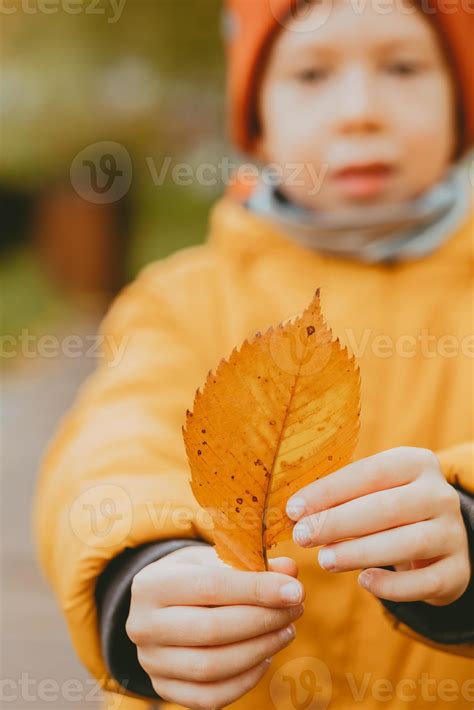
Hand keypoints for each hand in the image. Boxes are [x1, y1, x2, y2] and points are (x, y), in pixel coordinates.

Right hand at [126, 545, 303, 709]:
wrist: (158, 605)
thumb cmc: (193, 575)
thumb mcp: (215, 559)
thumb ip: (251, 564)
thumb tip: (291, 574)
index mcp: (152, 584)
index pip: (210, 586)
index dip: (256, 590)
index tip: (295, 591)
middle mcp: (143, 624)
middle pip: (212, 630)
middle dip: (263, 620)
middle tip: (297, 609)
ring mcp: (150, 661)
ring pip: (212, 667)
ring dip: (260, 649)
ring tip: (286, 630)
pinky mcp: (162, 688)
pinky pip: (210, 696)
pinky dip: (245, 679)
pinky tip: (265, 656)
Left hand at [286, 447, 470, 606]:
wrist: (436, 539)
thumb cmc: (387, 509)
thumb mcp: (369, 491)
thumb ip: (338, 496)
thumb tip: (292, 512)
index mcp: (416, 462)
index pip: (369, 473)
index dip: (328, 492)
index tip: (292, 509)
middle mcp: (440, 494)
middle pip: (387, 507)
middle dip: (338, 522)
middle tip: (301, 537)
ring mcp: (454, 533)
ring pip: (408, 542)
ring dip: (360, 552)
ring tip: (324, 560)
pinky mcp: (458, 570)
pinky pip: (426, 581)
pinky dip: (394, 585)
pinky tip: (364, 582)